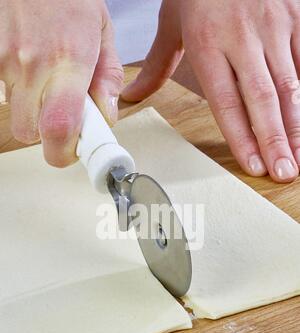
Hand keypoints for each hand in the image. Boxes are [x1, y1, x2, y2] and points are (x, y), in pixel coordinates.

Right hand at [0, 0, 122, 166]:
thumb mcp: (103, 32)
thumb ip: (108, 77)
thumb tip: (106, 115)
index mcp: (70, 60)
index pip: (60, 127)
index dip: (66, 152)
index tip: (78, 151)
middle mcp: (33, 64)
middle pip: (31, 133)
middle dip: (49, 136)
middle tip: (65, 118)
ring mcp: (6, 62)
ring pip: (16, 116)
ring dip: (34, 113)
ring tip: (48, 85)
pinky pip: (5, 95)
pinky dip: (20, 94)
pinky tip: (31, 72)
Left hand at [123, 0, 299, 182]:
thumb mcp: (171, 23)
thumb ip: (156, 66)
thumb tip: (131, 96)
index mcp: (208, 43)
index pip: (226, 101)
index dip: (241, 137)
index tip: (253, 166)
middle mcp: (243, 39)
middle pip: (261, 99)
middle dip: (274, 140)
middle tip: (283, 173)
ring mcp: (273, 27)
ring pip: (289, 85)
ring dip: (295, 125)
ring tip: (298, 159)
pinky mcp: (295, 16)